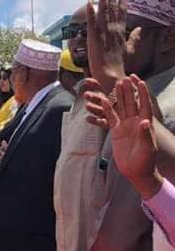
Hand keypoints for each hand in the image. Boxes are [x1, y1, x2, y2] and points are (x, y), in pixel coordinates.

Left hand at [86, 0, 127, 93]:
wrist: (110, 72)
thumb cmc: (119, 62)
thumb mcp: (130, 49)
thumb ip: (135, 38)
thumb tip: (140, 29)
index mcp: (121, 31)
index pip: (122, 12)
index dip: (122, 0)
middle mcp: (113, 29)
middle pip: (112, 9)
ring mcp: (103, 33)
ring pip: (103, 12)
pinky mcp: (93, 37)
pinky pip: (91, 23)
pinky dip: (90, 14)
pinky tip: (89, 4)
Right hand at [87, 75, 163, 198]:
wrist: (136, 172)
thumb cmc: (145, 162)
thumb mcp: (147, 149)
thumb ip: (145, 135)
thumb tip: (145, 121)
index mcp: (145, 124)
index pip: (144, 105)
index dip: (142, 93)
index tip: (140, 81)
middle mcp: (136, 122)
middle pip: (131, 103)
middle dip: (128, 91)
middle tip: (124, 78)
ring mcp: (126, 126)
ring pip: (121, 108)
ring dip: (119, 97)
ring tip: (116, 85)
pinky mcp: (116, 131)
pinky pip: (111, 118)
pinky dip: (107, 109)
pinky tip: (103, 101)